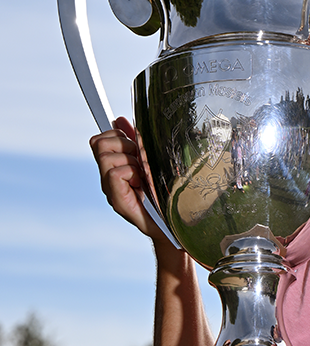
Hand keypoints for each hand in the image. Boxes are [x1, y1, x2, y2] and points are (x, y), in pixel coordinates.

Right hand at [90, 117, 172, 245]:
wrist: (173, 225)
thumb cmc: (165, 196)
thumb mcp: (152, 161)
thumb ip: (136, 142)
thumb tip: (120, 120)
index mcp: (115, 166)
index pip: (100, 141)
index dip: (108, 130)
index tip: (117, 120)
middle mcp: (108, 178)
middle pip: (99, 143)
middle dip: (123, 144)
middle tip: (140, 160)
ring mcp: (110, 190)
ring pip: (107, 156)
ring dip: (130, 161)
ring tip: (144, 176)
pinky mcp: (116, 200)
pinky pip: (116, 173)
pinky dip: (131, 174)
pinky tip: (142, 185)